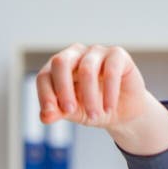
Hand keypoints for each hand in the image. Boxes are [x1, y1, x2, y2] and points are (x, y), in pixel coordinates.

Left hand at [35, 42, 150, 129]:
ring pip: (87, 69)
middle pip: (61, 62)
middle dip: (62, 89)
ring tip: (94, 115)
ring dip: (89, 97)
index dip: (45, 95)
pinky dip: (109, 92)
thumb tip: (44, 117)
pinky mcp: (117, 54)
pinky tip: (109, 108)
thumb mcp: (73, 113)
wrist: (123, 111)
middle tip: (69, 110)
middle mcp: (75, 55)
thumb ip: (58, 112)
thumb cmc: (93, 108)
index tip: (50, 115)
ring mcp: (96, 52)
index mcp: (58, 69)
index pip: (44, 76)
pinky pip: (110, 70)